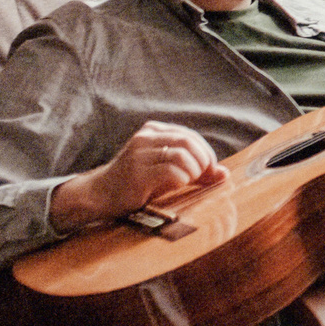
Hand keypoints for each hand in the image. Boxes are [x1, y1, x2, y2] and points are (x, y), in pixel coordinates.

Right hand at [53, 122, 225, 230]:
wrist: (100, 194)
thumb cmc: (137, 183)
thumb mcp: (167, 171)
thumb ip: (194, 170)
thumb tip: (224, 174)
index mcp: (153, 131)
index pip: (190, 135)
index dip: (206, 152)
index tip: (210, 170)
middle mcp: (146, 137)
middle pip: (188, 141)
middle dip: (203, 160)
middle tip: (202, 176)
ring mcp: (139, 153)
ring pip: (181, 154)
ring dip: (193, 171)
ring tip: (187, 181)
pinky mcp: (137, 172)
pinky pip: (171, 170)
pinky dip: (181, 178)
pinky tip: (177, 185)